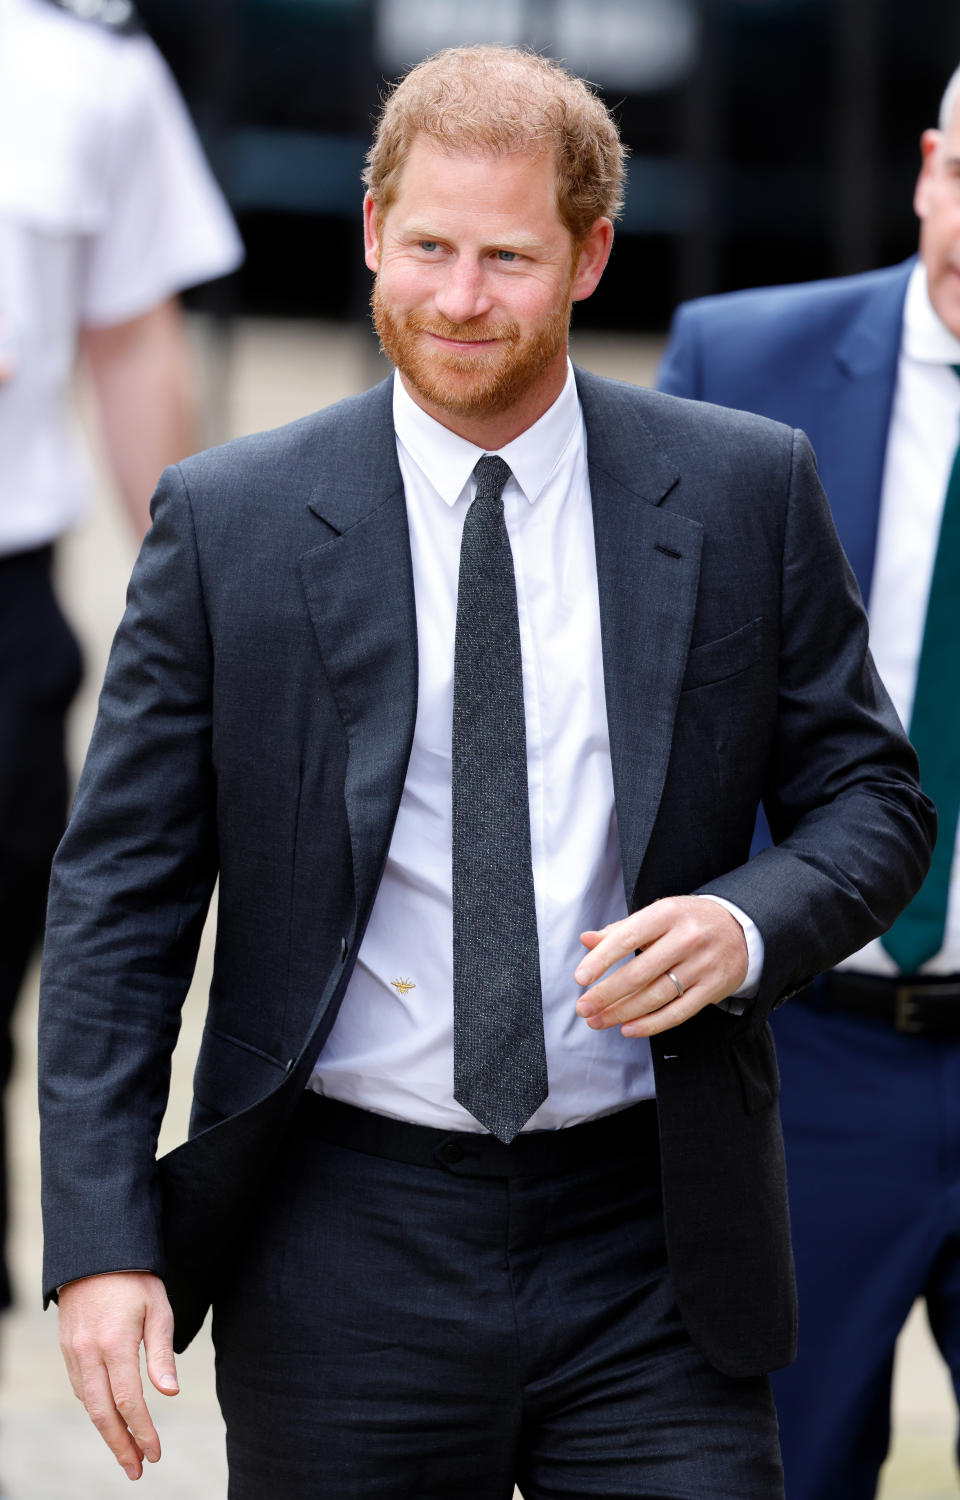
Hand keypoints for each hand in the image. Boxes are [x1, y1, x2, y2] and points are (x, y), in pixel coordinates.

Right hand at [58, 1271, 178, 1480]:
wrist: (96, 1252)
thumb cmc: (136, 1279)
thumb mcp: (158, 1308)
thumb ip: (161, 1353)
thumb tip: (170, 1394)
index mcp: (114, 1343)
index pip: (128, 1401)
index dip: (143, 1431)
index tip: (155, 1453)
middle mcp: (89, 1352)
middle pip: (102, 1413)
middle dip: (120, 1446)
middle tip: (136, 1471)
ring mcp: (73, 1352)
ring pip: (87, 1404)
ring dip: (106, 1431)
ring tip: (126, 1451)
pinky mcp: (67, 1348)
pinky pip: (80, 1387)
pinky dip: (95, 1407)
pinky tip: (109, 1416)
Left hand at [574, 896, 747, 1036]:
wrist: (741, 928)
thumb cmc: (688, 921)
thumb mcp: (658, 915)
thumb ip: (621, 929)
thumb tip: (586, 940)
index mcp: (667, 913)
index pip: (628, 938)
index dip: (602, 960)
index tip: (580, 978)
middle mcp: (687, 938)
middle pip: (640, 973)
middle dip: (606, 994)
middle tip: (583, 1008)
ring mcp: (702, 965)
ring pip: (656, 996)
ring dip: (622, 1012)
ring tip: (598, 1020)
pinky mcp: (713, 988)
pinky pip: (678, 1012)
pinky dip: (651, 1024)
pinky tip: (628, 1028)